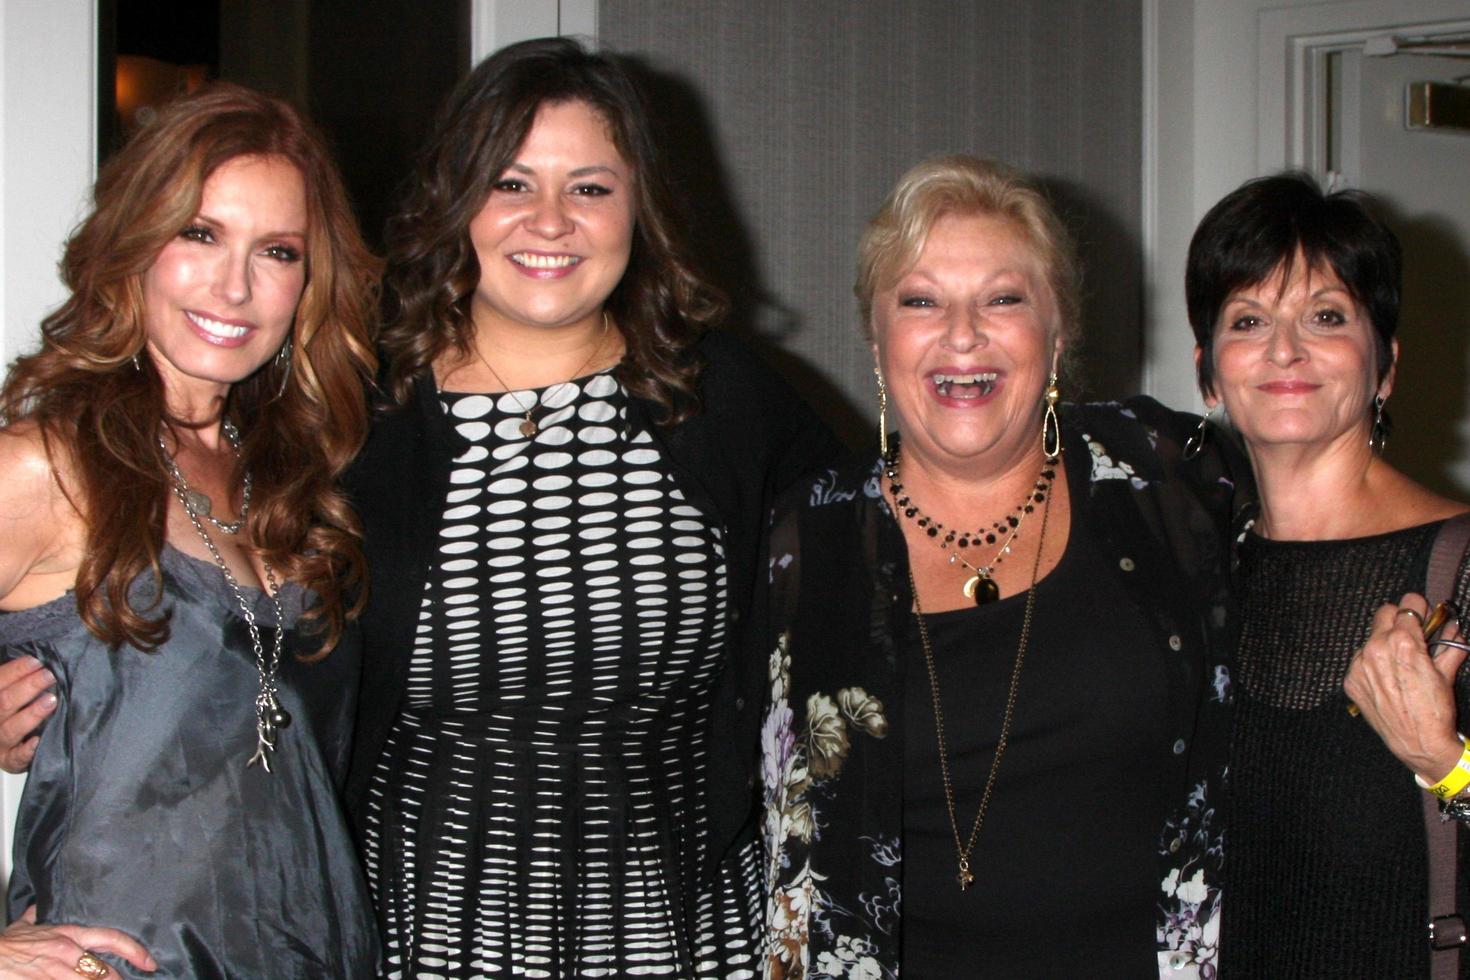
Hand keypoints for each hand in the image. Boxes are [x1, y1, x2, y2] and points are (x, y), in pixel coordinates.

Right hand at [0, 657, 56, 773]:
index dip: (15, 670)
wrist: (6, 741)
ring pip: (11, 729)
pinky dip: (27, 750)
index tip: (37, 661)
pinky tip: (38, 740)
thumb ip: (17, 678)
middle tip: (49, 676)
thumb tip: (39, 660)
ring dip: (31, 714)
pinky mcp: (10, 760)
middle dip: (27, 687)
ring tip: (51, 701)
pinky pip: (17, 757)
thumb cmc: (15, 707)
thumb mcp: (11, 690)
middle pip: (3, 703)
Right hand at [0, 906, 154, 976]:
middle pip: (105, 971)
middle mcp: (68, 954)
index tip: (149, 962)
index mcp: (69, 935)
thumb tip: (42, 905)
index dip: (135, 951)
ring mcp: (56, 973)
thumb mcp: (26, 926)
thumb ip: (39, 916)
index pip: (112, 939)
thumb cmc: (5, 945)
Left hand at [1345, 593, 1467, 782]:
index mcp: (1403, 642)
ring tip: (1400, 664)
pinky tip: (1388, 680)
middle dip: (1399, 621)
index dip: (1418, 608)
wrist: (1418, 743)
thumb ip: (1450, 644)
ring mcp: (1360, 665)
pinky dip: (1373, 664)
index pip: (1407, 604)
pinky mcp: (1351, 680)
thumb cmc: (1435, 710)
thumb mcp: (1446, 673)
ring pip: (1371, 637)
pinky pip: (1361, 660)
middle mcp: (1376, 649)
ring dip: (1385, 643)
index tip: (1424, 615)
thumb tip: (1453, 627)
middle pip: (1384, 613)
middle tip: (1412, 635)